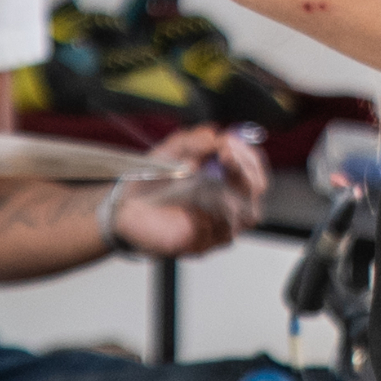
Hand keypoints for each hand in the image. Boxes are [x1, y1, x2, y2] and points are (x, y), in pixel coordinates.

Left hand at [112, 127, 270, 260]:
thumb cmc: (151, 181)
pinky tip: (192, 207)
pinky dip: (209, 216)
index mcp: (225, 177)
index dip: (246, 154)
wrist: (124, 208)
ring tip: (202, 181)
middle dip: (244, 170)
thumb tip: (215, 136)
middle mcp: (227, 202)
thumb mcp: (171, 150)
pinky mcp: (204, 244)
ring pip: (246, 213)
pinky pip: (221, 232)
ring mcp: (218, 226)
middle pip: (256, 189)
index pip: (253, 167)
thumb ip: (193, 140)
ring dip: (226, 192)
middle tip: (224, 156)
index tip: (228, 144)